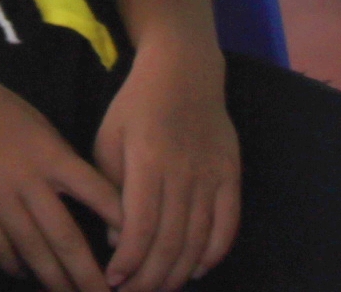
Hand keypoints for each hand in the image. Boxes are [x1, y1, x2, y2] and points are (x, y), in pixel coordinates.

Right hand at [0, 45, 122, 291]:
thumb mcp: (33, 120)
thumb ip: (56, 156)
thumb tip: (79, 190)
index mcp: (51, 152)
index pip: (98, 194)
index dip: (120, 225)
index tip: (136, 250)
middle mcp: (29, 179)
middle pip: (66, 239)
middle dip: (89, 276)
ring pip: (33, 251)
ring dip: (53, 280)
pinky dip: (12, 264)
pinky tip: (22, 274)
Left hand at [91, 44, 240, 291]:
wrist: (184, 70)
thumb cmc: (136, 105)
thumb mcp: (108, 138)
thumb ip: (110, 189)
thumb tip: (118, 242)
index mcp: (148, 161)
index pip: (140, 227)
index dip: (129, 262)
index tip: (114, 280)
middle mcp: (184, 172)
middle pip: (170, 241)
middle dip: (151, 278)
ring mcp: (213, 174)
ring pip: (199, 240)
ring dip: (178, 272)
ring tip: (160, 288)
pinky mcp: (232, 175)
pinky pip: (228, 225)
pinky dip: (213, 254)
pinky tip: (196, 270)